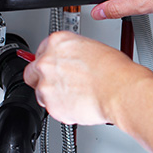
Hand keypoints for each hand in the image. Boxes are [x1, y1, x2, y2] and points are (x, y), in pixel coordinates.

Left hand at [23, 31, 143, 125]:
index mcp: (57, 42)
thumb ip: (74, 54)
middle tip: (61, 83)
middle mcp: (47, 62)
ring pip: (41, 93)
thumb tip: (72, 62)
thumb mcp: (93, 48)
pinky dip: (64, 109)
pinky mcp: (51, 105)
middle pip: (33, 72)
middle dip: (44, 79)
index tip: (57, 67)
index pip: (41, 51)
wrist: (120, 91)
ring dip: (54, 96)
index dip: (51, 62)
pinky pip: (52, 109)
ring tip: (76, 96)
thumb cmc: (114, 71)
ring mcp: (46, 85)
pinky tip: (79, 104)